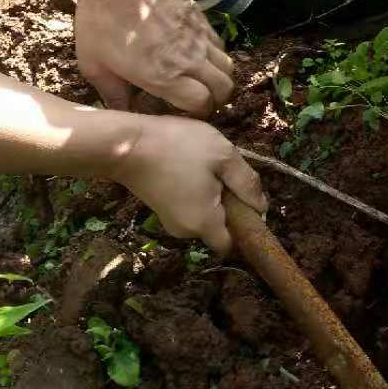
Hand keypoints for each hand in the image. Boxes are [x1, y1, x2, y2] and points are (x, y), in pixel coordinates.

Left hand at [75, 0, 233, 114]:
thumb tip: (121, 112)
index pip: (201, 104)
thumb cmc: (101, 19)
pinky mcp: (201, 19)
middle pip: (224, 89)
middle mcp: (190, 60)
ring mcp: (199, 37)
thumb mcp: (94, 64)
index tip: (181, 111)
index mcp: (164, 76)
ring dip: (219, 78)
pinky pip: (221, 45)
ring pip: (228, 67)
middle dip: (214, 100)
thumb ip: (111, 94)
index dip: (195, 113)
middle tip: (196, 99)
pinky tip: (197, 55)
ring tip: (201, 79)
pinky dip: (216, 56)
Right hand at [110, 114, 266, 255]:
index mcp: (205, 224)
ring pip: (202, 215)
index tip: (245, 199)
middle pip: (217, 228)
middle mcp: (185, 231)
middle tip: (222, 172)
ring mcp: (168, 220)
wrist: (125, 144)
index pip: (231, 244)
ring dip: (210, 195)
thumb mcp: (224, 156)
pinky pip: (187, 206)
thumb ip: (247, 183)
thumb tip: (262, 207)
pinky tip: (187, 167)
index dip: (244, 226)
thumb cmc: (180, 147)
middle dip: (226, 205)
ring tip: (204, 165)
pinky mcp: (158, 208)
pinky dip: (193, 192)